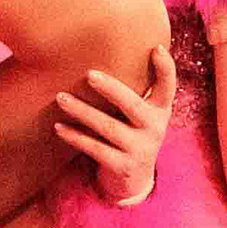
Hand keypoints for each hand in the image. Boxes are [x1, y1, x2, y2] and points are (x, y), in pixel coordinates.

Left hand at [52, 60, 162, 210]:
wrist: (134, 180)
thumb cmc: (132, 133)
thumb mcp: (141, 113)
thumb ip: (133, 89)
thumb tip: (106, 50)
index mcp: (160, 111)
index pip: (168, 87)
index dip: (165, 68)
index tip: (156, 47)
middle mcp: (154, 128)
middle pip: (132, 104)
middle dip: (111, 89)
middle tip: (89, 74)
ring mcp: (139, 149)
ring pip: (107, 127)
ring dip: (82, 111)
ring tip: (61, 98)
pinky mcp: (122, 167)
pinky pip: (94, 149)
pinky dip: (75, 137)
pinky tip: (59, 127)